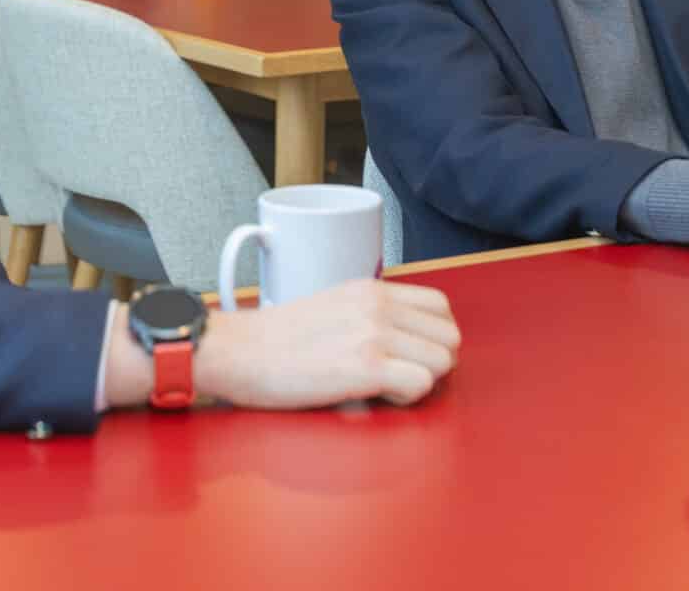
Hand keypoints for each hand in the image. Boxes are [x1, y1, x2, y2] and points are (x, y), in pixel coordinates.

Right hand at [194, 279, 460, 409]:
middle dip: (433, 363)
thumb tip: (403, 338)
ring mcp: (374, 334)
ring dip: (421, 381)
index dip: (434, 337)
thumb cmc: (276, 339)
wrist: (238, 351)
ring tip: (385, 387)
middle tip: (401, 377)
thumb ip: (371, 314)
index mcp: (372, 289)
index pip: (440, 306)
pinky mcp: (366, 367)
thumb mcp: (333, 306)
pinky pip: (421, 384)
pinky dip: (406, 398)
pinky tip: (377, 397)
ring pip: (442, 361)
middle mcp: (379, 306)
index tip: (411, 355)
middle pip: (450, 337)